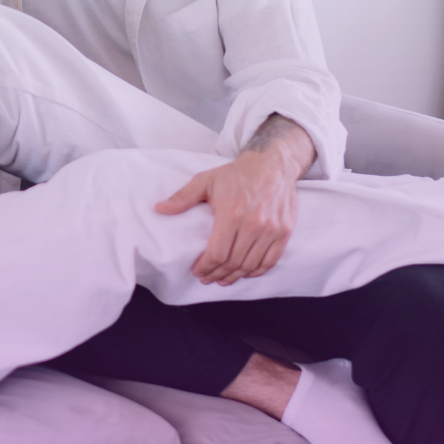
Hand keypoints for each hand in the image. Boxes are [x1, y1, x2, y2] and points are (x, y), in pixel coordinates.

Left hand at [154, 149, 299, 284]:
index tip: (198, 271)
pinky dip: (257, 271)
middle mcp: (253, 224)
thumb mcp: (206, 181)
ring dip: (235, 276)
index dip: (205, 267)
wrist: (272, 164)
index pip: (217, 253)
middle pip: (233, 262)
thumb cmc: (237, 174)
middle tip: (208, 278)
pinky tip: (246, 273)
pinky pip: (270, 260)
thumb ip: (183, 197)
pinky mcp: (284, 231)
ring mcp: (271, 229)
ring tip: (224, 279)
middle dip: (217, 275)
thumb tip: (159, 209)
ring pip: (251, 265)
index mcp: (232, 213)